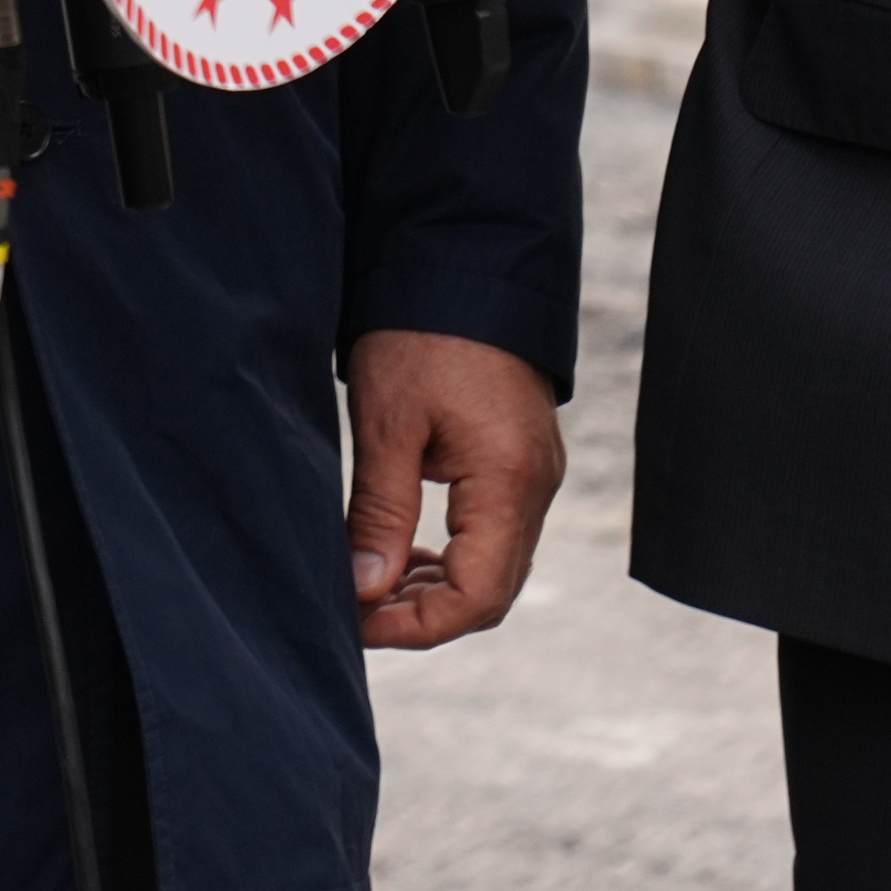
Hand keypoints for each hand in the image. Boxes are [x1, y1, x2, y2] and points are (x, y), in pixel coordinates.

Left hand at [343, 330, 564, 649]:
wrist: (463, 264)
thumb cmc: (421, 334)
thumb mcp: (388, 423)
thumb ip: (381, 512)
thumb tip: (366, 589)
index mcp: (509, 483)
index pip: (477, 597)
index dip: (417, 625)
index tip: (357, 625)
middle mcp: (535, 489)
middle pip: (491, 592)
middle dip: (423, 615)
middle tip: (355, 614)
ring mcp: (534, 476)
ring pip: (494, 567)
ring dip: (436, 588)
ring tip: (370, 587)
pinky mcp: (521, 462)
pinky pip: (495, 535)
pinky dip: (452, 556)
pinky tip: (405, 552)